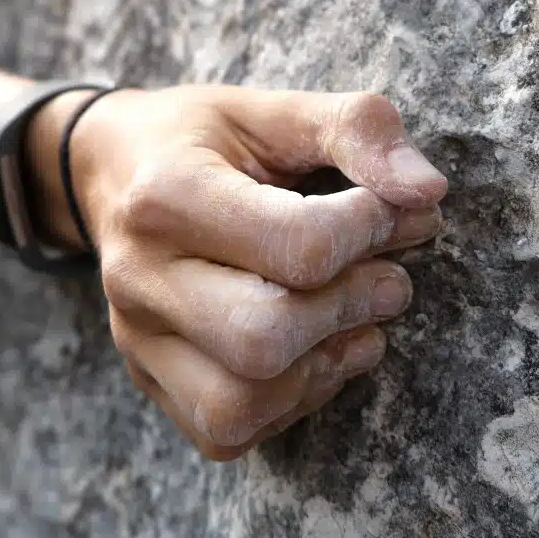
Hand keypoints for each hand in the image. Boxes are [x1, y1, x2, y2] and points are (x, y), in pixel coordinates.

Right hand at [69, 85, 447, 459]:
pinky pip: (224, 430)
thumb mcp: (274, 109)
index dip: (371, 228)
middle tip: (386, 278)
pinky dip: (288, 403)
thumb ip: (357, 130)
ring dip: (322, 368)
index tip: (385, 208)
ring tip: (354, 322)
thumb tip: (428, 192)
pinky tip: (312, 352)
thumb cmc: (202, 138)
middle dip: (349, 309)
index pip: (297, 244)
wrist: (110, 168)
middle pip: (263, 338)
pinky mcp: (147, 378)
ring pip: (238, 404)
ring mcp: (136, 336)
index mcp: (166, 194)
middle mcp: (139, 275)